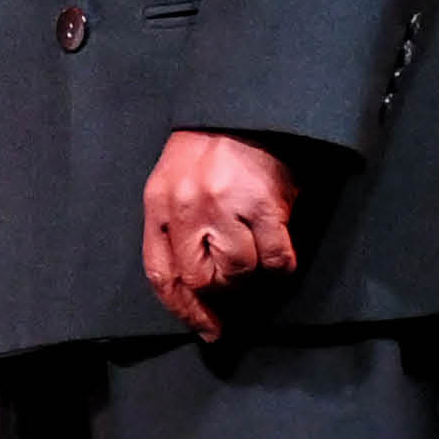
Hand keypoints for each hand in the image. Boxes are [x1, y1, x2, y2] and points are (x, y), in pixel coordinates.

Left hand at [139, 128, 297, 342]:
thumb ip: (177, 229)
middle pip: (200, 280)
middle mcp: (185, 209)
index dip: (183, 310)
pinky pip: (273, 257)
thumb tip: (197, 289)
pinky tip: (278, 249)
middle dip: (220, 293)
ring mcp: (223, 207)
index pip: (162, 274)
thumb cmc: (208, 151)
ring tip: (255, 251)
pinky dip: (279, 263)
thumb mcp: (173, 184)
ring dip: (251, 274)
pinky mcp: (261, 205)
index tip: (204, 329)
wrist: (244, 110)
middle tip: (236, 285)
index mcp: (158, 206)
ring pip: (238, 272)